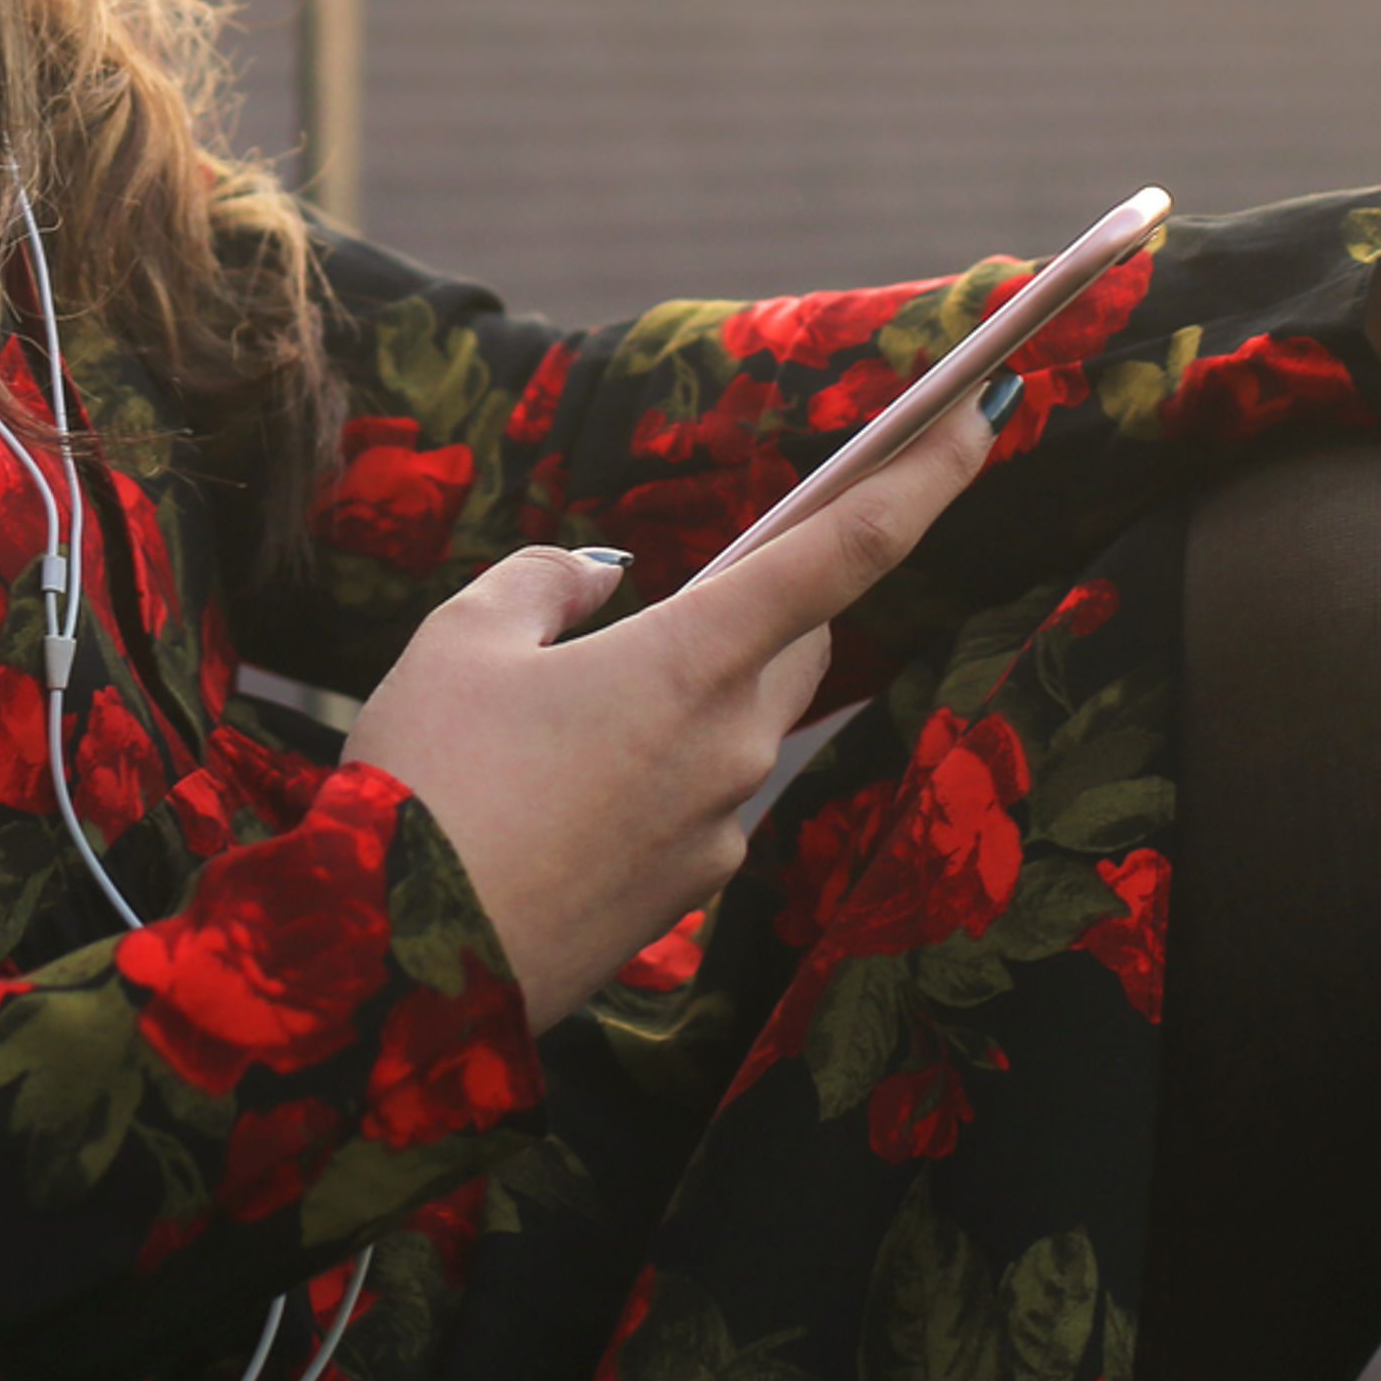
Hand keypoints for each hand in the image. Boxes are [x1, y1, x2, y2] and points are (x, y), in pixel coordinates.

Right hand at [341, 377, 1006, 1019]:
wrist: (397, 967)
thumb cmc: (425, 785)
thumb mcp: (461, 639)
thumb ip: (545, 584)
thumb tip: (598, 583)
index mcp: (691, 659)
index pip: (846, 550)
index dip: (924, 474)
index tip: (983, 413)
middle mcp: (734, 743)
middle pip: (796, 640)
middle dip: (760, 605)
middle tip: (675, 596)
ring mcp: (721, 828)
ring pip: (744, 723)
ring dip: (691, 694)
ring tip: (567, 713)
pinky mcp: (691, 893)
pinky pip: (702, 799)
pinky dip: (657, 772)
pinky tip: (559, 790)